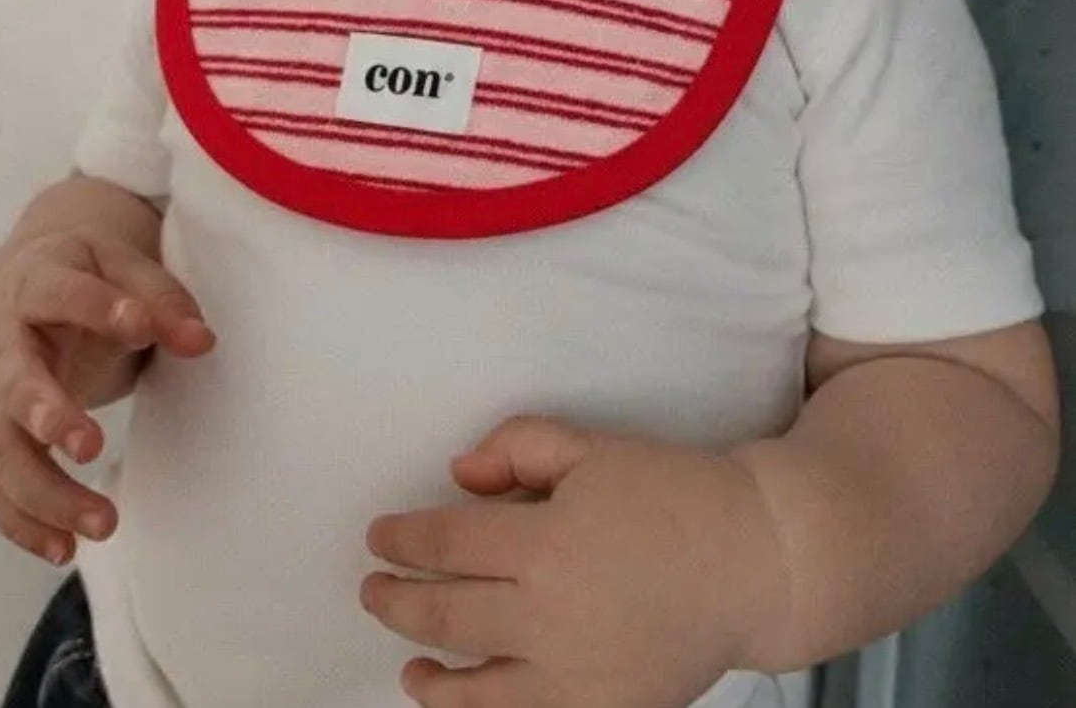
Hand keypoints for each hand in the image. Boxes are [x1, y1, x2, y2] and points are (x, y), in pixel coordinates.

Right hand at [0, 227, 214, 565]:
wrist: (17, 287)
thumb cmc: (81, 274)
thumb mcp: (122, 264)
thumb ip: (162, 299)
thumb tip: (201, 342)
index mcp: (36, 283)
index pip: (61, 294)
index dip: (98, 308)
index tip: (140, 325)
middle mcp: (4, 344)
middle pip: (13, 383)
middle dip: (47, 414)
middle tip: (91, 445)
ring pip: (1, 451)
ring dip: (46, 493)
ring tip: (104, 524)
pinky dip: (22, 524)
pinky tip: (64, 550)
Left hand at [362, 415, 785, 707]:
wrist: (755, 558)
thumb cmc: (672, 492)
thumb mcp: (591, 447)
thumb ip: (517, 447)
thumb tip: (458, 478)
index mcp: (546, 542)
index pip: (447, 543)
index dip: (403, 539)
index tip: (379, 536)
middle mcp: (552, 617)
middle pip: (446, 614)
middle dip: (396, 601)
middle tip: (372, 589)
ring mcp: (577, 676)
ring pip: (476, 689)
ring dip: (430, 676)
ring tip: (409, 664)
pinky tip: (467, 703)